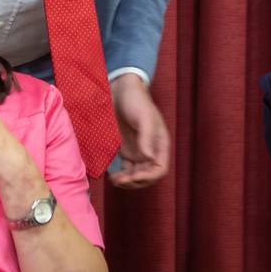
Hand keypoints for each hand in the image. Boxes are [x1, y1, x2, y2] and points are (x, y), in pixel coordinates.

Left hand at [108, 73, 169, 188]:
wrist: (120, 90)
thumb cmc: (136, 100)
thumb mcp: (144, 117)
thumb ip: (147, 138)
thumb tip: (149, 158)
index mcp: (160, 144)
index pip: (160, 169)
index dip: (149, 177)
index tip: (134, 177)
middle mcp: (150, 151)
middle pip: (147, 176)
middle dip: (135, 182)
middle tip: (120, 180)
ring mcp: (137, 152)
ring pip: (135, 175)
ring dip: (126, 181)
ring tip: (114, 180)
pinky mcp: (125, 150)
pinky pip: (125, 169)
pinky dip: (119, 175)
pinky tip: (110, 174)